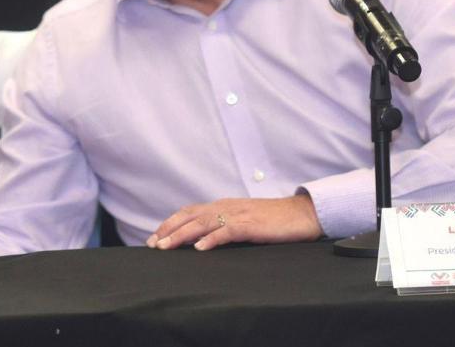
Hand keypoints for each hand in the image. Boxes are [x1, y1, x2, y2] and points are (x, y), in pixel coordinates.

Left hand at [146, 194, 322, 250]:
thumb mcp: (243, 220)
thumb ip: (224, 225)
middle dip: (169, 230)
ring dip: (182, 235)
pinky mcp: (251, 225)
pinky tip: (200, 249)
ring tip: (166, 246)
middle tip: (153, 245)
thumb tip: (203, 239)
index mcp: (223, 205)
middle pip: (190, 216)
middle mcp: (226, 207)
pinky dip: (212, 239)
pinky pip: (227, 231)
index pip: (190, 212)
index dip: (170, 223)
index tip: (154, 237)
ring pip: (203, 223)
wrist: (301, 214)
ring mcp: (238, 215)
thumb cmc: (273, 220)